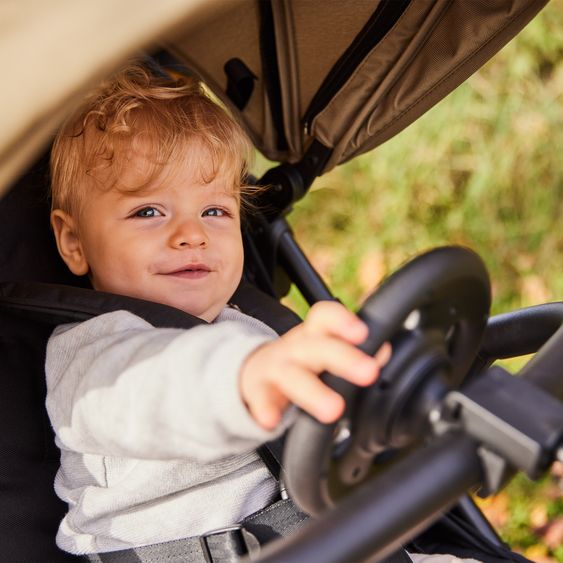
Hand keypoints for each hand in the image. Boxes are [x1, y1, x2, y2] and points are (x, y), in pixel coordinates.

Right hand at [240, 301, 390, 429]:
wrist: (253, 372)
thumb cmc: (300, 362)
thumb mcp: (324, 352)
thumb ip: (354, 352)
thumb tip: (383, 351)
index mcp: (313, 335)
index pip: (325, 317)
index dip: (342, 321)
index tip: (362, 333)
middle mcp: (294, 347)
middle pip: (316, 346)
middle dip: (343, 357)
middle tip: (369, 372)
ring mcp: (274, 368)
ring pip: (292, 376)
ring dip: (313, 392)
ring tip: (333, 410)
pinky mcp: (257, 392)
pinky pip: (260, 400)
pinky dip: (265, 409)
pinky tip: (271, 420)